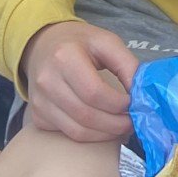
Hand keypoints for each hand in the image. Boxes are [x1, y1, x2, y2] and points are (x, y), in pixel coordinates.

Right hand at [20, 20, 138, 142]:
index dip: (117, 104)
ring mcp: (39, 102)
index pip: (94, 92)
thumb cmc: (79, 42)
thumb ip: (127, 64)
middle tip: (132, 123)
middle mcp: (47, 82)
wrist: (43, 45)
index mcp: (64, 57)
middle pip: (86, 115)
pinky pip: (66, 134)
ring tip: (121, 127)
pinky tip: (102, 126)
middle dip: (115, 124)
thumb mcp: (106, 41)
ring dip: (104, 134)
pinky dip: (89, 135)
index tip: (133, 104)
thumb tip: (140, 93)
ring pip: (76, 131)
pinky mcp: (37, 116)